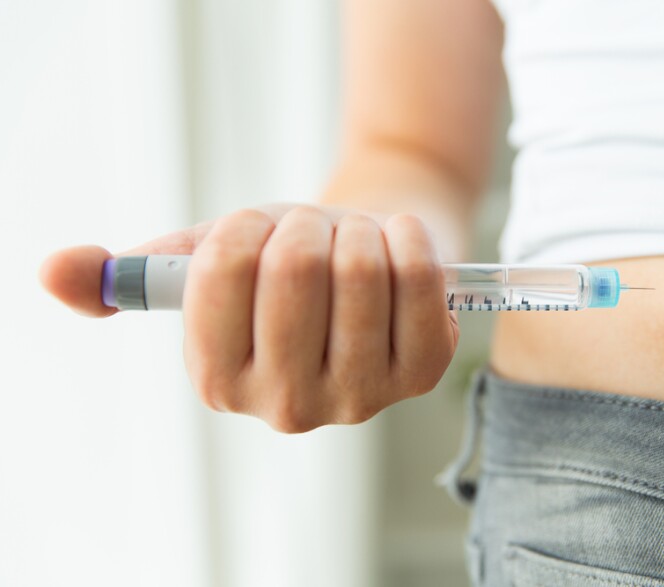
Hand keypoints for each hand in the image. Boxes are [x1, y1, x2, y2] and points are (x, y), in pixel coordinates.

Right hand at [40, 205, 458, 432]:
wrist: (370, 255)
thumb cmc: (287, 261)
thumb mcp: (208, 259)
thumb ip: (137, 274)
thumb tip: (52, 271)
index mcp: (220, 379)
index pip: (220, 272)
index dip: (245, 230)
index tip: (261, 232)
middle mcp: (287, 406)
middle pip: (295, 270)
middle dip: (305, 226)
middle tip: (314, 235)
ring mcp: (360, 396)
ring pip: (360, 268)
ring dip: (355, 228)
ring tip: (353, 242)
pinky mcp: (421, 374)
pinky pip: (418, 276)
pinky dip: (407, 235)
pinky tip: (397, 246)